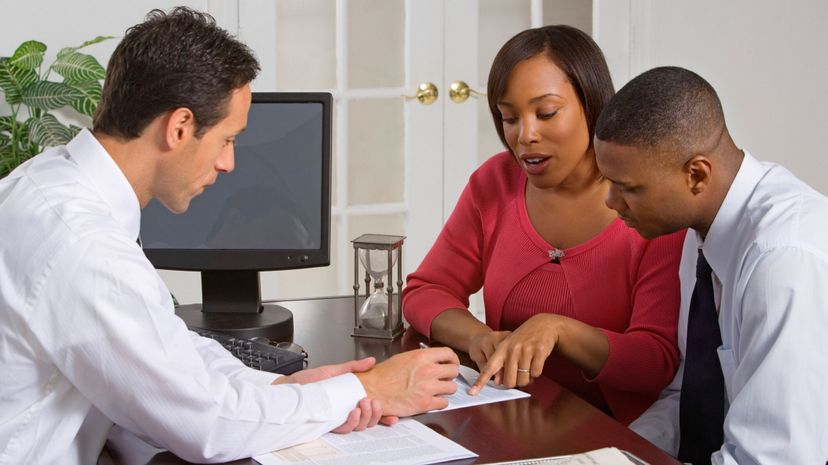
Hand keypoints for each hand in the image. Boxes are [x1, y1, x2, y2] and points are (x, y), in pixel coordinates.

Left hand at [273, 357, 399, 429]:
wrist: (288, 388)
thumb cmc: (306, 382)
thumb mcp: (333, 370)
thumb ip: (353, 367)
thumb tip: (371, 361)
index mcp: (349, 401)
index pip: (370, 412)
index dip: (384, 416)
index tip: (394, 416)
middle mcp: (344, 413)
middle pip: (368, 422)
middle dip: (376, 414)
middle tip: (374, 402)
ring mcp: (337, 419)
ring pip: (358, 427)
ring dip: (365, 418)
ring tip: (363, 404)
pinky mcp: (327, 424)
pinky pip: (343, 429)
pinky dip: (351, 422)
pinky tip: (353, 412)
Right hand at [355, 347, 459, 416]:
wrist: (371, 390)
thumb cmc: (382, 375)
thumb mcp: (403, 358)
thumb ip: (420, 359)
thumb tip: (431, 360)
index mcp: (421, 357)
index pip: (448, 354)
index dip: (452, 359)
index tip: (452, 363)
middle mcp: (427, 370)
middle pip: (454, 370)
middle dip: (450, 375)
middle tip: (445, 378)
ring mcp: (427, 387)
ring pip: (452, 388)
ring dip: (446, 390)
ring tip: (438, 390)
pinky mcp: (425, 403)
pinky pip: (444, 403)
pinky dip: (440, 403)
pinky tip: (432, 400)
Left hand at [470, 314, 561, 394]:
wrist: (542, 324)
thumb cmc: (524, 339)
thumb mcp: (509, 346)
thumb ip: (502, 364)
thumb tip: (499, 383)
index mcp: (502, 348)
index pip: (489, 368)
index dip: (481, 381)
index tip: (473, 392)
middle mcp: (512, 349)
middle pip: (509, 382)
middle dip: (515, 383)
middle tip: (519, 374)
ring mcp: (526, 349)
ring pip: (524, 380)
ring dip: (527, 379)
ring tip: (528, 367)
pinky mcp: (539, 350)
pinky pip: (536, 373)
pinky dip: (536, 372)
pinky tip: (536, 362)